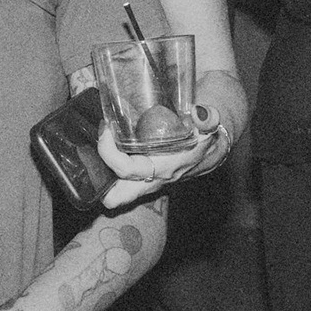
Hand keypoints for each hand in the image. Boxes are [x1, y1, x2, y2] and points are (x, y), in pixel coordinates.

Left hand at [95, 106, 229, 206]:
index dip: (109, 153)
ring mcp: (148, 177)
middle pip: (118, 196)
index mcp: (167, 168)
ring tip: (97, 143)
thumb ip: (208, 118)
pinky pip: (121, 176)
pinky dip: (110, 162)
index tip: (105, 128)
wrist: (219, 136)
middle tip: (92, 151)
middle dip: (98, 182)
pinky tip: (106, 141)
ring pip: (116, 188)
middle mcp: (155, 178)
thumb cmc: (209, 126)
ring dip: (101, 171)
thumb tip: (201, 113)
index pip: (128, 171)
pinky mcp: (145, 170)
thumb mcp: (211, 120)